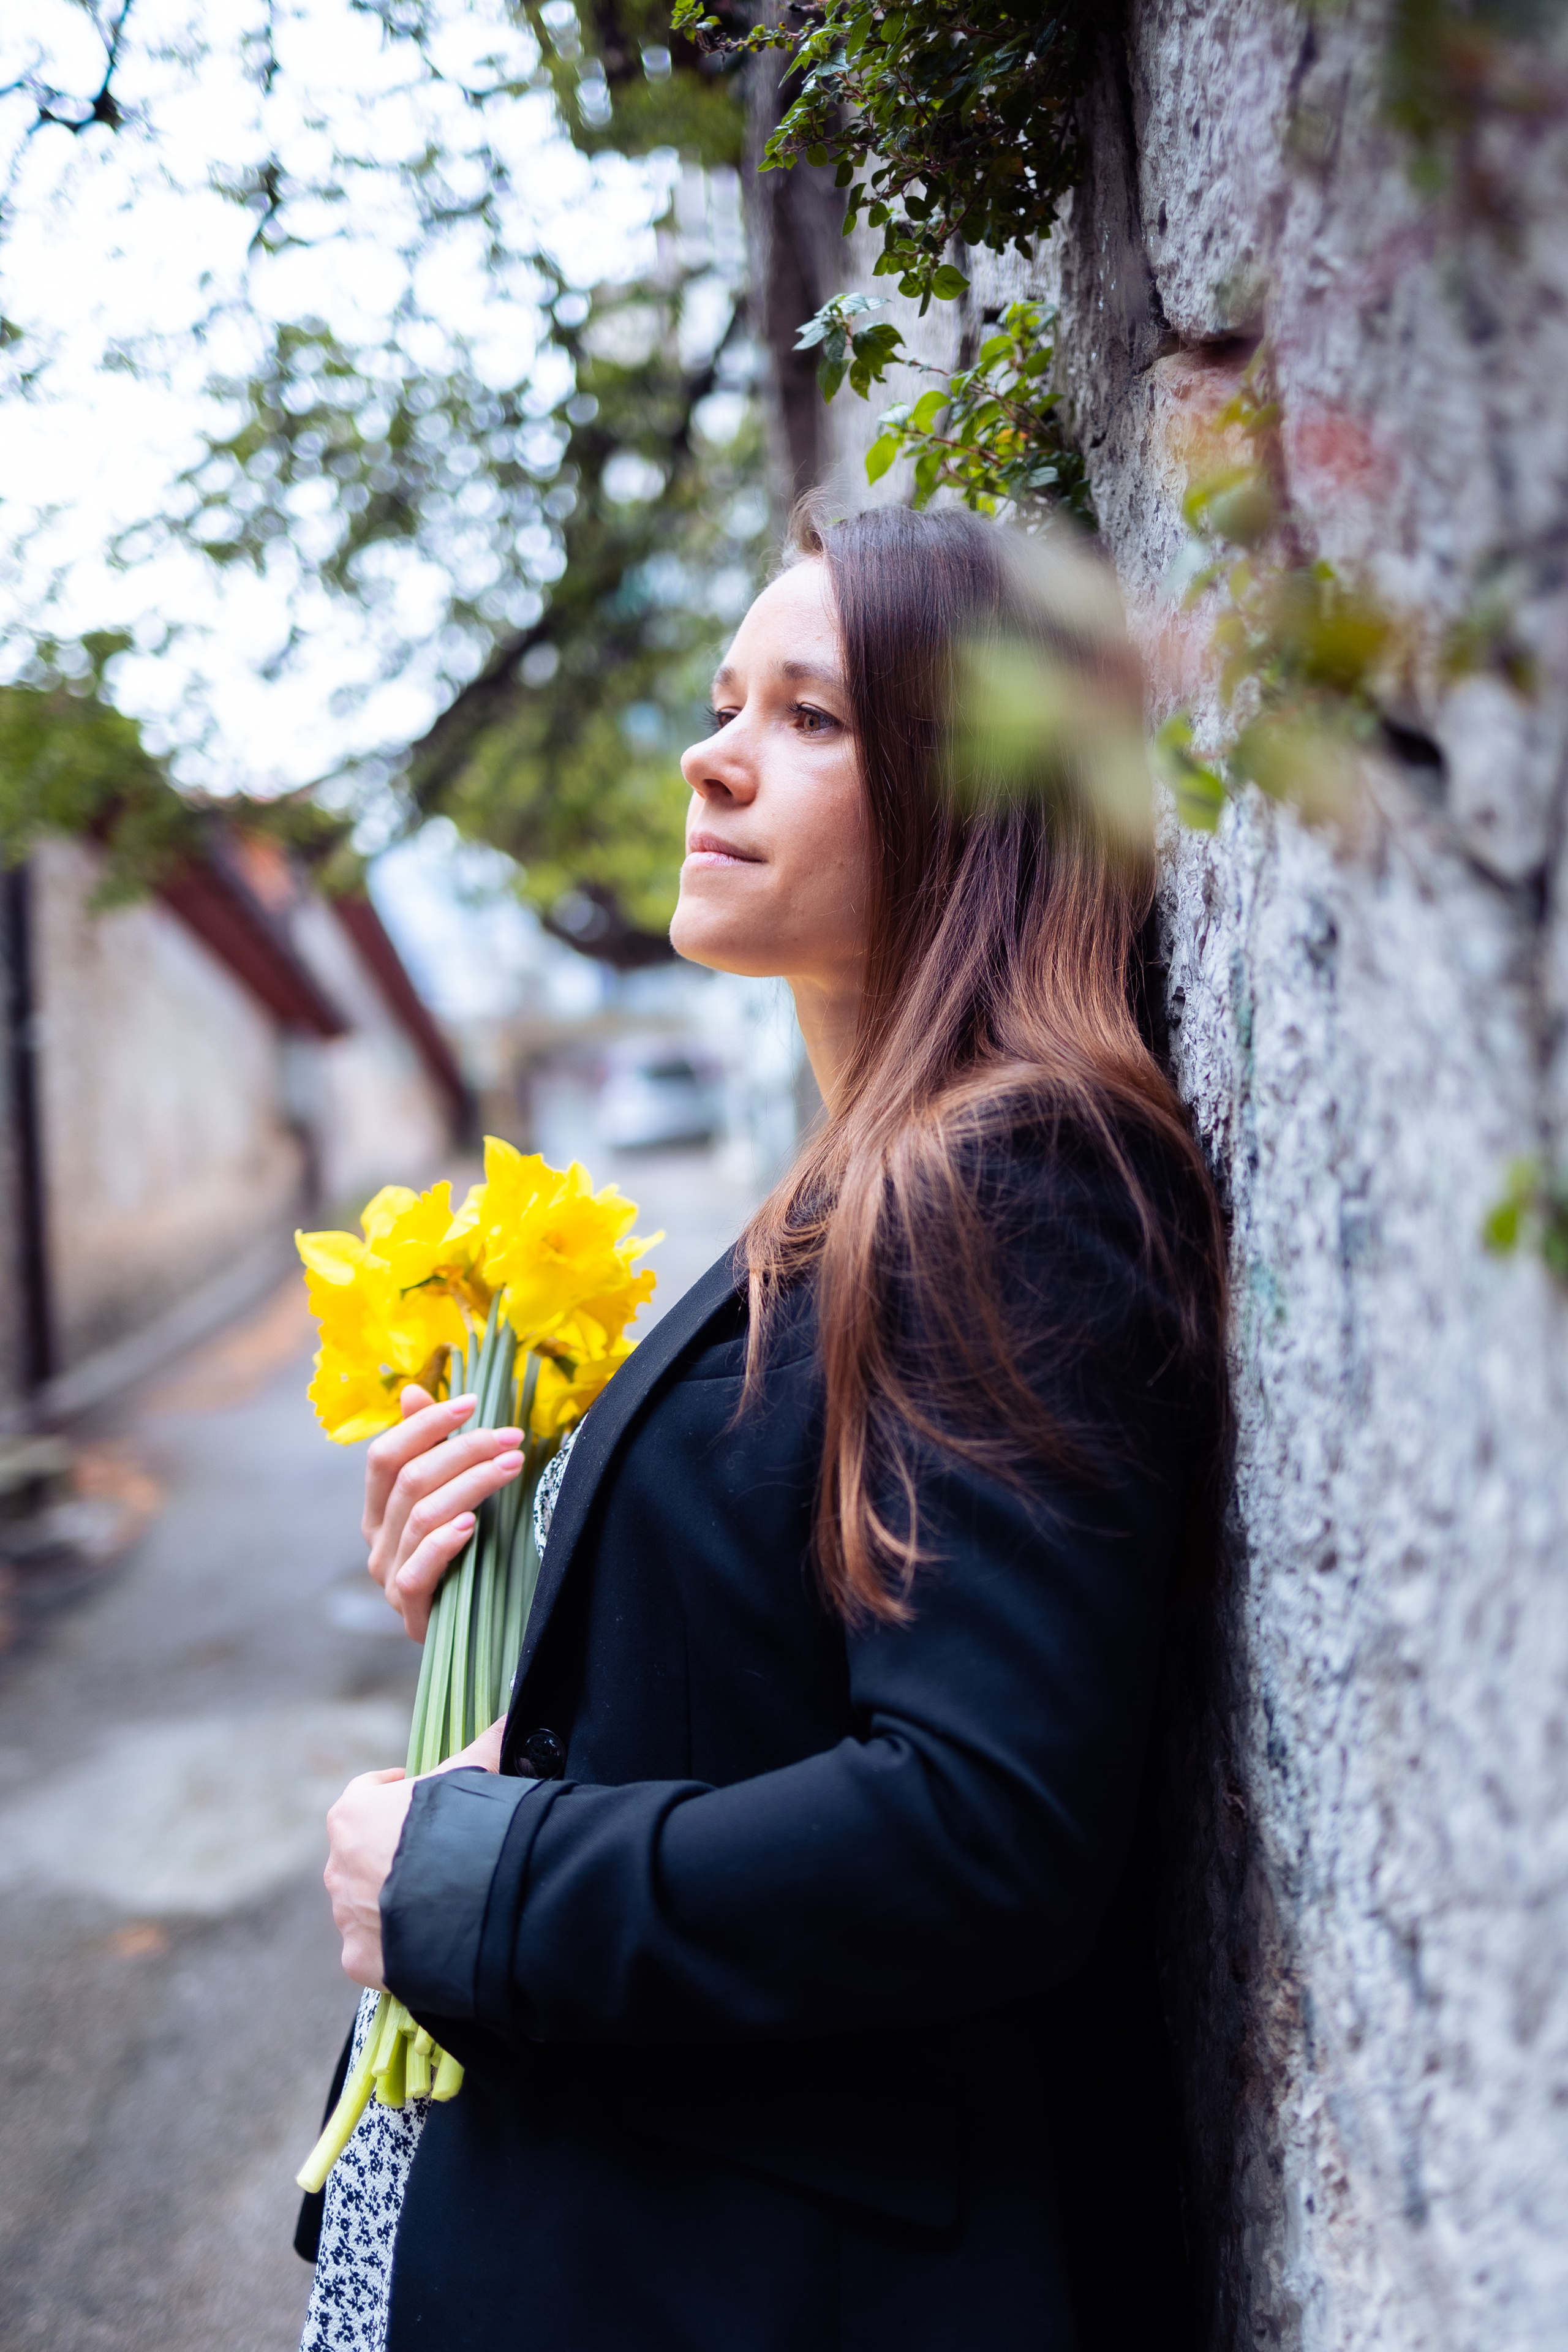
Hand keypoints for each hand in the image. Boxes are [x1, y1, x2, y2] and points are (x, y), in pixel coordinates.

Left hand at [325, 1719, 504, 1987]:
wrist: (468, 1899)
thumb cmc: (463, 1826)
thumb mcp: (473, 1778)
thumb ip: (483, 1748)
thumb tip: (507, 1718)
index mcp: (353, 1814)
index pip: (365, 1794)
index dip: (393, 1793)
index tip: (414, 1795)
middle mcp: (338, 1864)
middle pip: (361, 1853)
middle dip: (391, 1852)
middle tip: (433, 1853)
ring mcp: (346, 1916)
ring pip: (364, 1903)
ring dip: (391, 1899)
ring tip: (436, 1899)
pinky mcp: (359, 1959)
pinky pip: (375, 1948)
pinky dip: (395, 1943)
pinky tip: (427, 1936)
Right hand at [364, 1385, 526, 1640]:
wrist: (468, 1627)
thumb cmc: (461, 1552)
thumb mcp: (448, 1496)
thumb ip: (429, 1448)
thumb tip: (411, 1391)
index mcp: (377, 1509)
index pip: (385, 1455)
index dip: (424, 1424)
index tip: (473, 1401)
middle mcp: (377, 1541)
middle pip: (409, 1480)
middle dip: (464, 1450)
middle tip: (511, 1436)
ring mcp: (389, 1577)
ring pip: (421, 1517)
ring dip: (470, 1485)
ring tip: (511, 1465)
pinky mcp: (411, 1611)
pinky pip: (417, 1573)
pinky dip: (443, 1544)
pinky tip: (471, 1525)